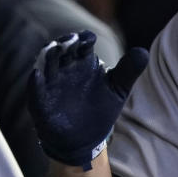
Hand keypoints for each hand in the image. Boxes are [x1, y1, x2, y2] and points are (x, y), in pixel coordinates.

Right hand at [28, 31, 147, 169]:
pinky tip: (38, 74)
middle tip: (71, 40)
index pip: (83, 42)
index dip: (84, 37)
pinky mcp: (40, 100)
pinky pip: (34, 87)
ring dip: (47, 54)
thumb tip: (143, 51)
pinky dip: (35, 80)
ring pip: (45, 62)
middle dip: (64, 42)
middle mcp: (66, 68)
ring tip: (53, 49)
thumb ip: (129, 70)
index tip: (89, 39)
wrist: (84, 139)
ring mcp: (51, 83)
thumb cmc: (101, 110)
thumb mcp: (118, 89)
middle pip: (61, 48)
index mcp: (85, 62)